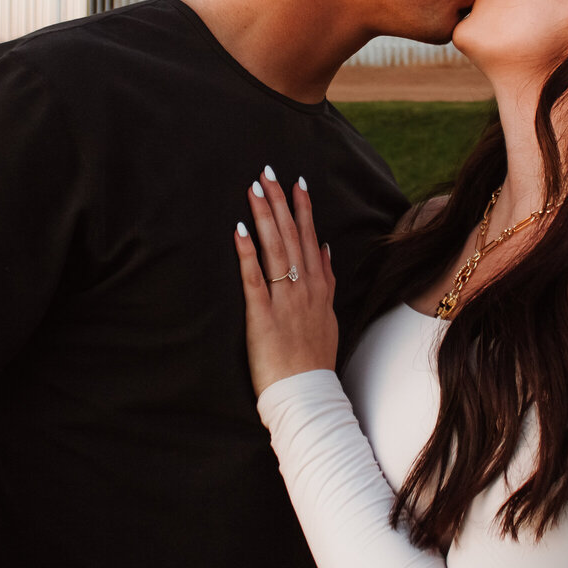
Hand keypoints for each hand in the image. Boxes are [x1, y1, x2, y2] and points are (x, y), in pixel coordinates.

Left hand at [234, 167, 336, 396]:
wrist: (309, 395)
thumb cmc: (314, 359)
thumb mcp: (328, 315)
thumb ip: (327, 280)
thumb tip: (325, 249)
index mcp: (319, 287)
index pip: (311, 238)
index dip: (303, 208)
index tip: (297, 182)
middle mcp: (304, 288)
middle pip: (292, 236)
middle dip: (279, 202)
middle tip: (268, 172)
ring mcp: (285, 301)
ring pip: (276, 250)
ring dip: (265, 216)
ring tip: (254, 189)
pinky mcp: (263, 317)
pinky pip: (253, 279)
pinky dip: (246, 253)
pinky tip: (239, 231)